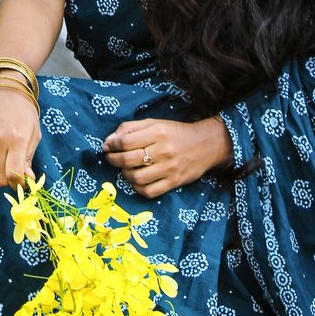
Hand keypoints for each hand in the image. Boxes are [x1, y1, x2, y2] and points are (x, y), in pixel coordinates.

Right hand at [0, 86, 41, 187]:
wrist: (2, 90)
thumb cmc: (23, 112)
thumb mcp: (34, 133)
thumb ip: (29, 158)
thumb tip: (27, 179)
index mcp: (18, 140)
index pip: (14, 175)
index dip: (18, 184)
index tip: (20, 181)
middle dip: (7, 181)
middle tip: (11, 172)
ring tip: (0, 166)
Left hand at [102, 115, 231, 198]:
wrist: (206, 144)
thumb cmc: (175, 133)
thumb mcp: (155, 123)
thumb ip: (130, 128)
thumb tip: (108, 141)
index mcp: (158, 132)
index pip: (126, 141)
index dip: (112, 145)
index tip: (108, 146)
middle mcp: (164, 150)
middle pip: (128, 160)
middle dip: (113, 160)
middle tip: (111, 158)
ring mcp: (169, 168)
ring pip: (137, 178)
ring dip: (125, 175)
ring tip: (126, 169)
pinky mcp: (174, 182)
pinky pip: (149, 192)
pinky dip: (138, 188)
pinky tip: (137, 181)